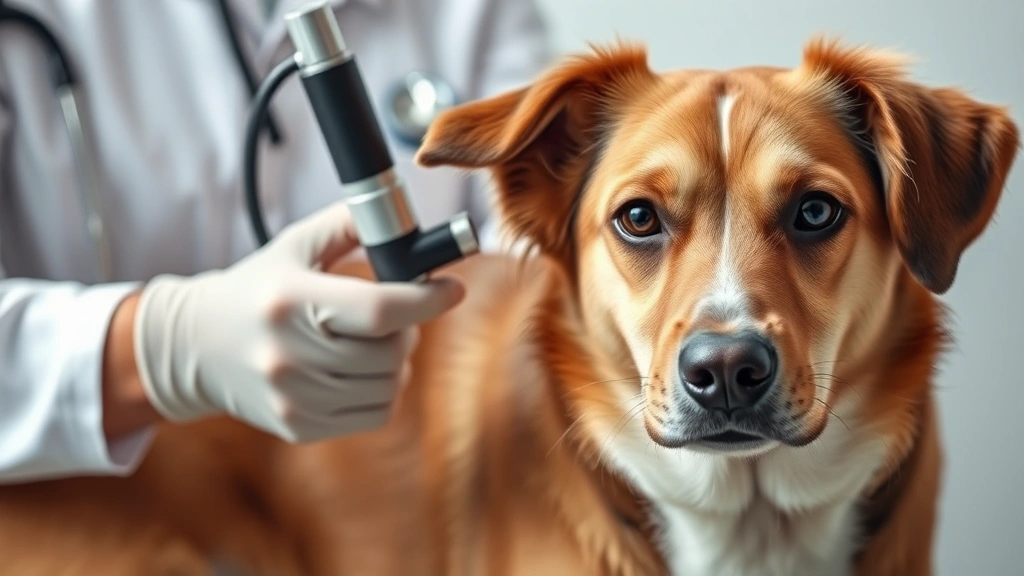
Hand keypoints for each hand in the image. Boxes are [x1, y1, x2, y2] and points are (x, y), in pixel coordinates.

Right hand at [132, 201, 464, 441]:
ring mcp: (292, 397)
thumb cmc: (257, 290)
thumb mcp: (294, 246)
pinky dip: (383, 391)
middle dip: (409, 329)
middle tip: (398, 315)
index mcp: (290, 300)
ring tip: (376, 342)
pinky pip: (375, 414)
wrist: (195, 348)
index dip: (428, 300)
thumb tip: (404, 220)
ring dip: (397, 362)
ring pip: (389, 386)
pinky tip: (361, 371)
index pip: (380, 307)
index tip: (453, 289)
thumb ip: (349, 224)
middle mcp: (288, 354)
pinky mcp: (298, 427)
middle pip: (390, 351)